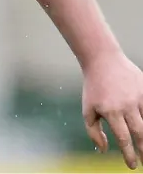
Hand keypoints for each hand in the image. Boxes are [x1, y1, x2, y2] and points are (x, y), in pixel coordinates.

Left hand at [82, 52, 142, 169]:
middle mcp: (126, 105)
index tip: (133, 166)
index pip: (124, 139)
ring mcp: (138, 97)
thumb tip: (104, 150)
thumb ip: (93, 131)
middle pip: (140, 133)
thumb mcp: (87, 109)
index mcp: (111, 111)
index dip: (129, 155)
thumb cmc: (94, 87)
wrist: (102, 60)